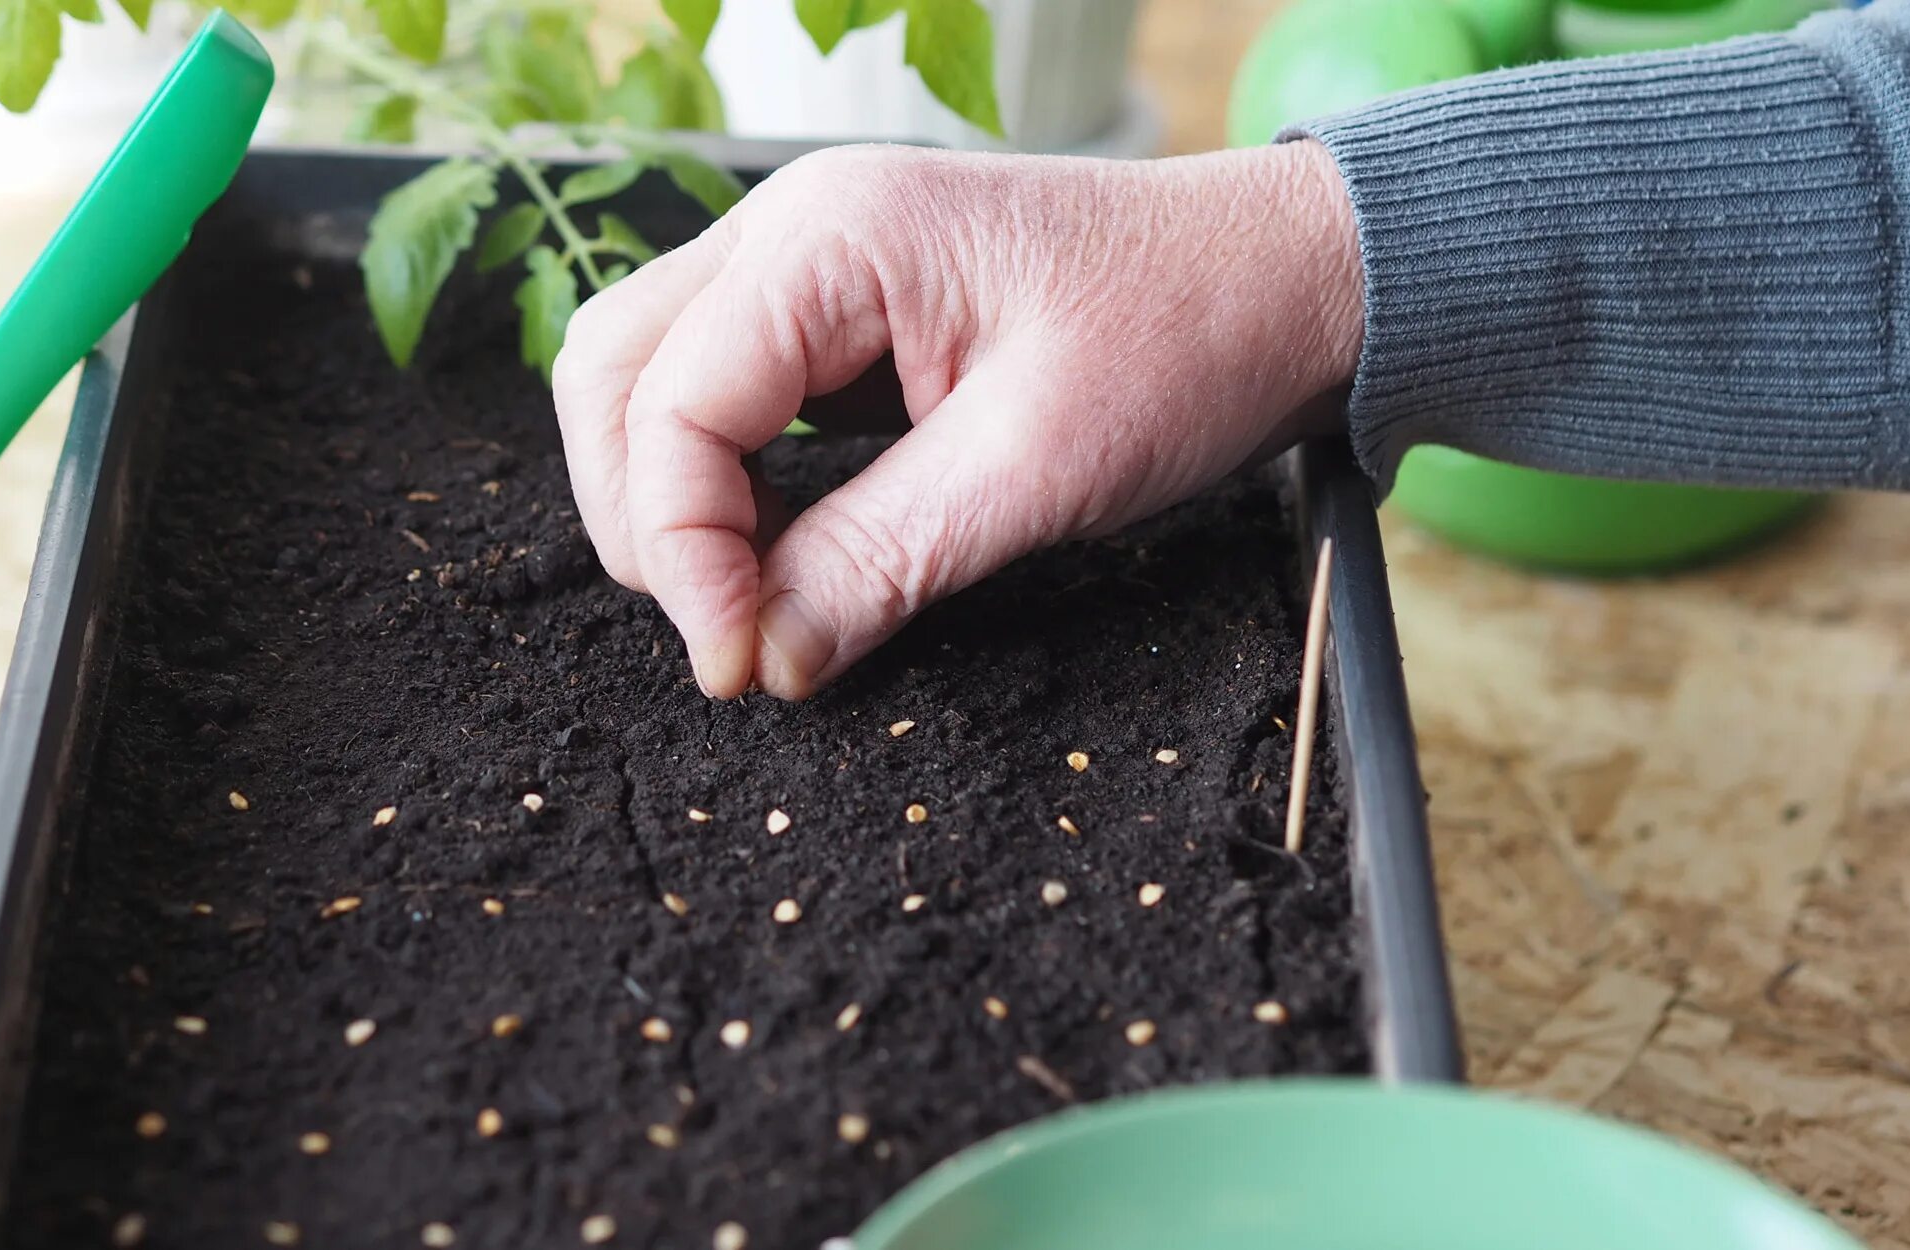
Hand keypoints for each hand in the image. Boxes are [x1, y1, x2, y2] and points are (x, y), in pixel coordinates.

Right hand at [552, 140, 1363, 699]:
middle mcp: (793, 231)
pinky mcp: (840, 316)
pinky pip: (724, 394)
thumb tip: (764, 660)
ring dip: (669, 502)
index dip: (680, 553)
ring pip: (649, 381)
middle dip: (645, 522)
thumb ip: (881, 560)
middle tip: (729, 639)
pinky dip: (722, 482)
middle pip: (615, 376)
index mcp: (830, 239)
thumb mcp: (1038, 468)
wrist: (1295, 281)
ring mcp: (810, 267)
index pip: (667, 405)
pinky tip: (780, 552)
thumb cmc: (1193, 334)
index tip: (739, 666)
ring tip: (747, 603)